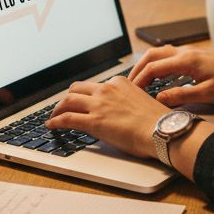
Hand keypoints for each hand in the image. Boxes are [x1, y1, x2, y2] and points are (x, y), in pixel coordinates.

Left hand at [45, 77, 167, 158]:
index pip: (95, 86)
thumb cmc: (157, 121)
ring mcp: (99, 104)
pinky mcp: (93, 121)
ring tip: (54, 116)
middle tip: (64, 106)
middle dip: (68, 98)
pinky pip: (67, 118)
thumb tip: (119, 112)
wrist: (162, 130)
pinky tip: (52, 125)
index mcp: (119, 82)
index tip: (83, 101)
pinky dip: (56, 121)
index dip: (86, 95)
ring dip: (58, 108)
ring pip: (68, 100)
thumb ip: (126, 101)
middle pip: (77, 88)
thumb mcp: (141, 101)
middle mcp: (107, 89)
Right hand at [128, 46, 213, 106]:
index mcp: (187, 61)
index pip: (154, 67)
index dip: (139, 80)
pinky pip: (170, 55)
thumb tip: (157, 99)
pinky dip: (158, 63)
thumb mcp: (207, 95)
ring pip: (161, 53)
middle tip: (129, 85)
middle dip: (138, 69)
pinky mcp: (196, 56)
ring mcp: (191, 52)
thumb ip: (180, 96)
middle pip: (152, 55)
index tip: (131, 92)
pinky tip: (159, 75)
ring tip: (139, 80)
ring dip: (148, 65)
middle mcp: (186, 52)